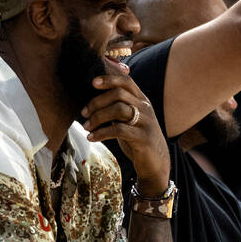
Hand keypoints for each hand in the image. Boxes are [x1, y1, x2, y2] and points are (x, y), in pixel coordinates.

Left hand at [81, 73, 170, 195]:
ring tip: (86, 127)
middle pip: (119, 94)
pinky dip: (101, 133)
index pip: (126, 81)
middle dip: (97, 102)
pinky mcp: (144, 138)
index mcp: (142, 100)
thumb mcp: (130, 119)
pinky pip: (119, 130)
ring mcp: (146, 122)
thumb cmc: (138, 139)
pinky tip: (91, 138)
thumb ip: (119, 105)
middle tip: (84, 113)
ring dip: (97, 117)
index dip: (109, 79)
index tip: (93, 82)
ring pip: (118, 110)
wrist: (156, 163)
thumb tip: (95, 95)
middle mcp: (145, 108)